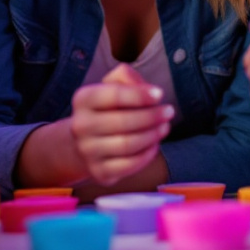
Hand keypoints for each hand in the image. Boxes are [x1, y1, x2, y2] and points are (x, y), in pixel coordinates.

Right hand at [69, 69, 172, 185]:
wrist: (85, 143)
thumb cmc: (107, 110)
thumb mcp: (112, 87)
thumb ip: (127, 77)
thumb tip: (149, 90)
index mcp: (83, 99)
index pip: (114, 95)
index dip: (139, 94)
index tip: (160, 94)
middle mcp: (80, 126)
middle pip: (123, 121)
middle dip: (151, 116)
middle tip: (169, 111)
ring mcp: (87, 151)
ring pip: (128, 144)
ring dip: (152, 135)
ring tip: (165, 127)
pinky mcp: (99, 172)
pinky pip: (129, 165)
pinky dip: (147, 155)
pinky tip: (154, 145)